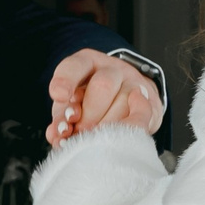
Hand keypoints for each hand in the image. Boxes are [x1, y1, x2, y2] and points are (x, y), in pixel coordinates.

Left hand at [47, 50, 162, 145]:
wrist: (128, 99)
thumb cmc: (92, 102)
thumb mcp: (72, 104)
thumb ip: (63, 117)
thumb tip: (55, 135)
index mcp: (87, 63)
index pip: (76, 66)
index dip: (66, 80)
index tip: (59, 96)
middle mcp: (112, 69)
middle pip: (102, 85)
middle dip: (89, 114)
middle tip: (81, 132)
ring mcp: (133, 83)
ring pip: (122, 102)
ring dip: (106, 127)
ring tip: (95, 141)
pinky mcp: (149, 102)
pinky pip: (141, 116)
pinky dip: (125, 129)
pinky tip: (116, 138)